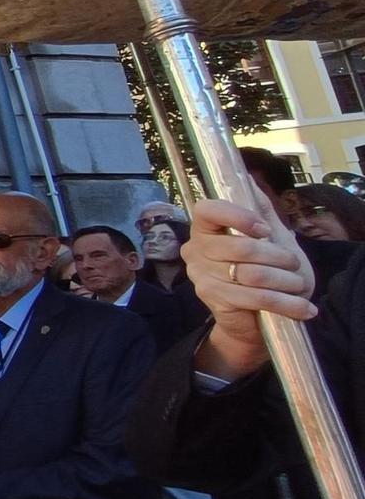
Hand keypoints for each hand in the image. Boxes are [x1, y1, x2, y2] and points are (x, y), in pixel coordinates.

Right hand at [185, 194, 317, 378]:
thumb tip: (250, 179)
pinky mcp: (213, 299)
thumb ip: (261, 210)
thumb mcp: (269, 238)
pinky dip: (285, 303)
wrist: (255, 319)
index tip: (264, 230)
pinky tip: (304, 308)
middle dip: (278, 257)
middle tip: (294, 264)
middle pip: (240, 247)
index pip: (207, 210)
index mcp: (204, 230)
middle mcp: (195, 251)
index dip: (238, 216)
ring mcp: (201, 276)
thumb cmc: (263, 274)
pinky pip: (255, 297)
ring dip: (285, 281)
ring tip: (299, 285)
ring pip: (252, 274)